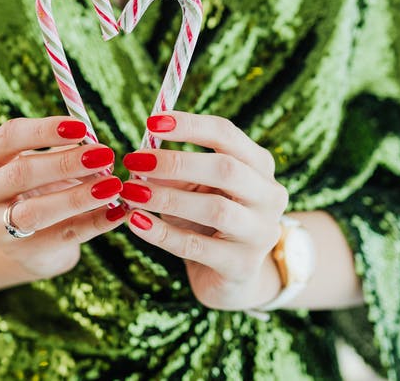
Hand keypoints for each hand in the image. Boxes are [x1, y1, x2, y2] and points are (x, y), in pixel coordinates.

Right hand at [0, 116, 127, 278]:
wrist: (26, 239)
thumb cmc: (38, 187)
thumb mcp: (44, 163)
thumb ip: (67, 151)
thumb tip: (99, 147)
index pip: (9, 136)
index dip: (45, 130)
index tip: (81, 127)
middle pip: (20, 173)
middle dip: (65, 163)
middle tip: (105, 155)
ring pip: (35, 212)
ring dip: (77, 197)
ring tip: (112, 186)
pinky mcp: (19, 252)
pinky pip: (60, 237)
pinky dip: (92, 224)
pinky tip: (116, 213)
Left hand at [119, 111, 288, 309]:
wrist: (233, 276)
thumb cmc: (208, 221)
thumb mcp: (195, 189)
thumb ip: (174, 171)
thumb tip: (140, 156)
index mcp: (259, 165)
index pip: (227, 134)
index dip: (190, 126)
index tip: (152, 123)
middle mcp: (269, 196)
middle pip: (226, 169)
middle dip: (176, 163)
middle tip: (134, 161)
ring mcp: (260, 232)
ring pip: (214, 209)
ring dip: (166, 198)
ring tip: (131, 192)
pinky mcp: (242, 266)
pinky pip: (197, 246)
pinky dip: (162, 233)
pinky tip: (135, 222)